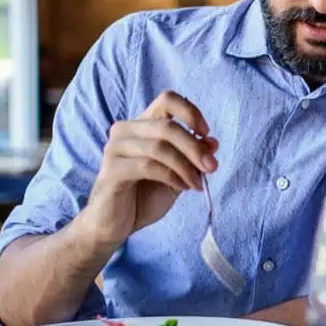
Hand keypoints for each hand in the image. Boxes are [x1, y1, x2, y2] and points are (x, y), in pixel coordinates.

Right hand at [84, 90, 218, 247]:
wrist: (114, 225)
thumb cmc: (144, 196)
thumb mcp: (178, 174)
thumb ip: (192, 157)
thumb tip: (213, 142)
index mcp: (142, 125)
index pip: (167, 100)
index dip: (191, 113)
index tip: (207, 134)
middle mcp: (126, 130)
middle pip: (167, 125)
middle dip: (195, 147)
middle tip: (212, 167)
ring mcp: (115, 148)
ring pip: (160, 146)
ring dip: (186, 166)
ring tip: (196, 184)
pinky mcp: (111, 169)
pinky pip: (148, 166)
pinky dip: (172, 176)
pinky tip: (181, 187)